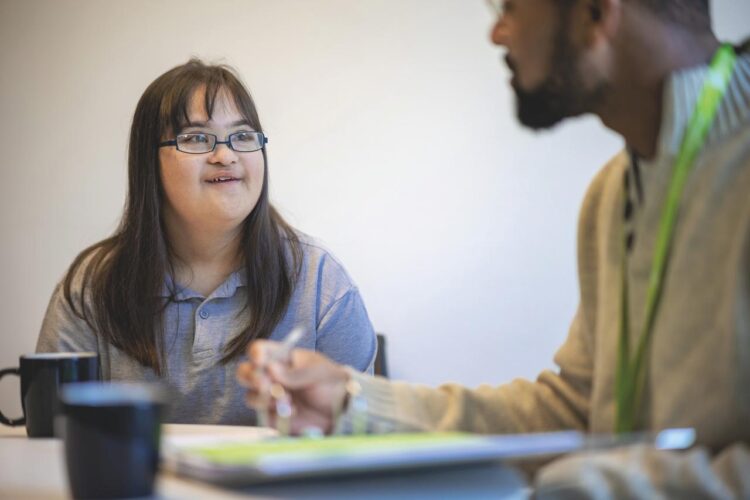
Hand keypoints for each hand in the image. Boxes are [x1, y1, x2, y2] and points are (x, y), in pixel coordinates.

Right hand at [236, 340, 350, 434]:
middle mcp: (271, 377)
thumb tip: (270, 367)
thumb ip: (295, 372)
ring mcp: (271, 397)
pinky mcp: (273, 416)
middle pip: (245, 373)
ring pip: (251, 396)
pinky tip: (294, 412)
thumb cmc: (331, 383)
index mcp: (282, 358)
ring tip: (289, 400)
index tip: (261, 361)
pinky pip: (263, 416)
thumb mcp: (318, 372)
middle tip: (265, 384)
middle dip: (250, 378)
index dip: (256, 354)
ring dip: (265, 399)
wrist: (341, 411)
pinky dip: (275, 414)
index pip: (259, 350)